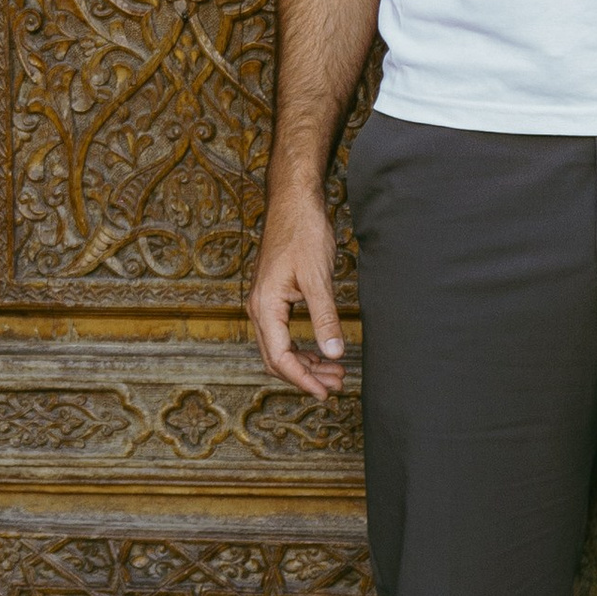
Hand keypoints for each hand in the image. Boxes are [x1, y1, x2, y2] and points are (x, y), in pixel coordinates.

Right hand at [248, 191, 345, 399]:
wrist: (293, 202)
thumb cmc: (302, 233)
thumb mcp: (317, 277)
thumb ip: (325, 318)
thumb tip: (334, 354)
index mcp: (265, 306)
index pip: (280, 357)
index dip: (302, 380)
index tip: (325, 393)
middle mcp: (259, 308)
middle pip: (276, 358)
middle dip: (306, 376)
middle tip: (337, 385)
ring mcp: (264, 303)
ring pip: (279, 348)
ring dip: (306, 364)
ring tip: (336, 372)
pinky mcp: (273, 297)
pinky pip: (283, 334)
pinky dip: (302, 348)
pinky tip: (323, 351)